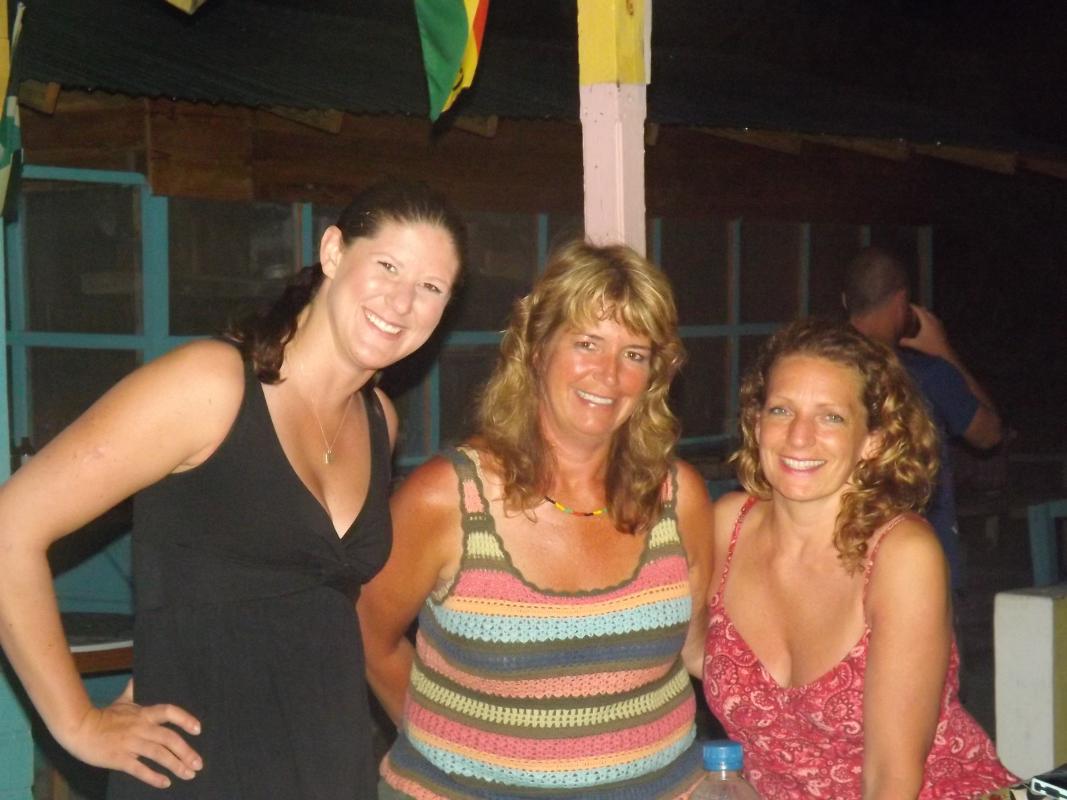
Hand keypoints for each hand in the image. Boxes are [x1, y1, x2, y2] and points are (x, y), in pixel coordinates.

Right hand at [64, 679, 202, 788]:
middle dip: (186, 751)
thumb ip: (134, 690)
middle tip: (198, 764)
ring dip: (175, 765)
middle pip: (169, 738)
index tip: (198, 729)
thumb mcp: (121, 701)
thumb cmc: (102, 716)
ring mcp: (130, 744)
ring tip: (189, 775)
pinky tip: (165, 782)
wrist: (78, 728)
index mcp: (143, 714)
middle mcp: (141, 728)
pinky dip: (153, 776)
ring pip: (158, 754)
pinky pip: (139, 769)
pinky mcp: (119, 759)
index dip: (185, 719)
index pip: (169, 712)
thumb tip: (138, 676)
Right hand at [899, 304, 951, 358]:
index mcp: (927, 321)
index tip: (908, 304)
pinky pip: (934, 319)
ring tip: (918, 316)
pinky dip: (928, 318)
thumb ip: (906, 342)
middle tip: (912, 309)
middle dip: (919, 309)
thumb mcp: (916, 344)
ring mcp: (938, 323)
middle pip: (925, 311)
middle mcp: (933, 320)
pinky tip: (926, 324)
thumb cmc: (930, 347)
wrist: (944, 352)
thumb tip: (898, 341)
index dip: (913, 306)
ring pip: (930, 315)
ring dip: (924, 313)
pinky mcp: (941, 328)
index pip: (919, 310)